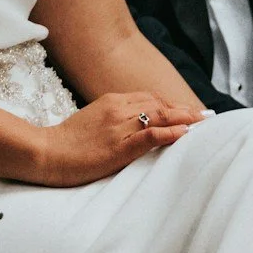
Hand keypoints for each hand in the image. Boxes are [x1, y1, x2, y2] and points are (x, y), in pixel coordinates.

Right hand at [39, 93, 206, 185]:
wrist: (46, 153)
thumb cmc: (66, 143)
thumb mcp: (92, 122)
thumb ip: (113, 119)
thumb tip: (133, 125)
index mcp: (112, 101)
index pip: (149, 99)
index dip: (171, 106)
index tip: (188, 112)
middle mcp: (119, 108)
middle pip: (159, 104)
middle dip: (184, 110)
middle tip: (205, 117)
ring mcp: (119, 126)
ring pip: (160, 116)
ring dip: (185, 120)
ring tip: (204, 124)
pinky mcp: (119, 146)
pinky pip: (150, 135)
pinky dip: (170, 134)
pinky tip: (186, 135)